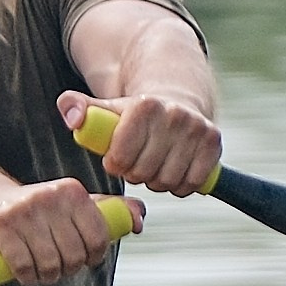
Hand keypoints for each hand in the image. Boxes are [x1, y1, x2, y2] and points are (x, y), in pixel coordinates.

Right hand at [0, 178, 143, 285]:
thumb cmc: (37, 209)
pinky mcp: (1, 227)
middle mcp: (50, 197)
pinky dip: (26, 276)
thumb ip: (108, 212)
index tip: (83, 259)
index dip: (93, 257)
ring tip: (40, 268)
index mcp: (72, 191)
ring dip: (46, 276)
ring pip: (49, 265)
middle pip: (74, 256)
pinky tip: (23, 270)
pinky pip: (24, 267)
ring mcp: (24, 211)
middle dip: (67, 269)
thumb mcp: (73, 204)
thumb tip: (139, 220)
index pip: (98, 238)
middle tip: (57, 265)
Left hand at [58, 90, 219, 196]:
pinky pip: (192, 184)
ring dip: (157, 181)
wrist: (175, 101)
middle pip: (145, 172)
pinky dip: (180, 185)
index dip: (115, 164)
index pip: (121, 157)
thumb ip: (78, 108)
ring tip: (154, 165)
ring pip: (168, 181)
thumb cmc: (134, 114)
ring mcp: (197, 128)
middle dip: (135, 174)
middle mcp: (175, 114)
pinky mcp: (214, 143)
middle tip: (136, 163)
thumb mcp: (104, 109)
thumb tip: (72, 117)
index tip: (116, 158)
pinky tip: (173, 169)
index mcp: (145, 106)